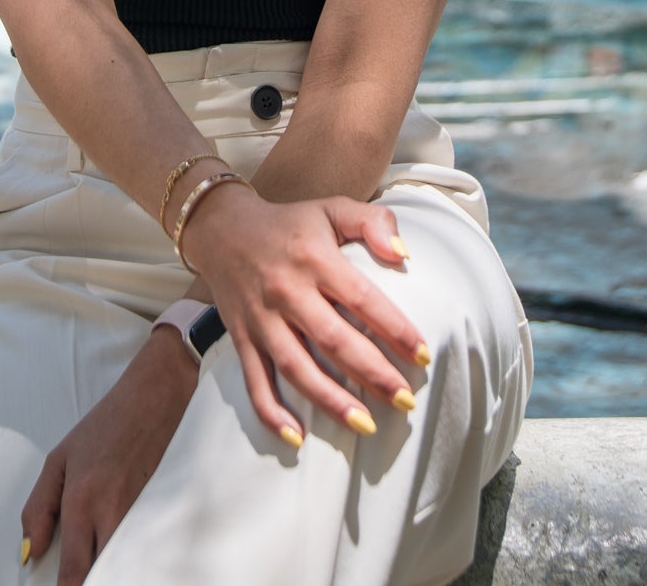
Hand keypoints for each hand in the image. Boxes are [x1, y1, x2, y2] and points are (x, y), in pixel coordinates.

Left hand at [20, 329, 196, 583]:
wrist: (156, 394)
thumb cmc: (106, 424)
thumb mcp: (60, 458)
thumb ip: (38, 508)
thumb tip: (30, 554)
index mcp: (81, 500)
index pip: (73, 571)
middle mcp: (112, 513)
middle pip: (102, 575)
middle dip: (91, 581)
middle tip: (81, 576)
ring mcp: (141, 514)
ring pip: (124, 565)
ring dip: (112, 569)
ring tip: (101, 563)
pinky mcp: (163, 511)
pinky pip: (144, 548)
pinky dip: (134, 556)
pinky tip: (127, 551)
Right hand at [178, 188, 427, 443]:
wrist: (224, 228)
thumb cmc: (291, 223)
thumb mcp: (332, 208)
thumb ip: (373, 222)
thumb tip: (405, 256)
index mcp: (314, 257)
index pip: (361, 298)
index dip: (393, 328)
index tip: (422, 355)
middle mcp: (286, 290)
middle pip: (333, 340)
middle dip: (372, 374)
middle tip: (406, 400)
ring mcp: (261, 318)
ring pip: (296, 367)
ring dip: (331, 401)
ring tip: (366, 426)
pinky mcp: (241, 338)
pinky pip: (255, 381)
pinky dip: (272, 412)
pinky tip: (298, 438)